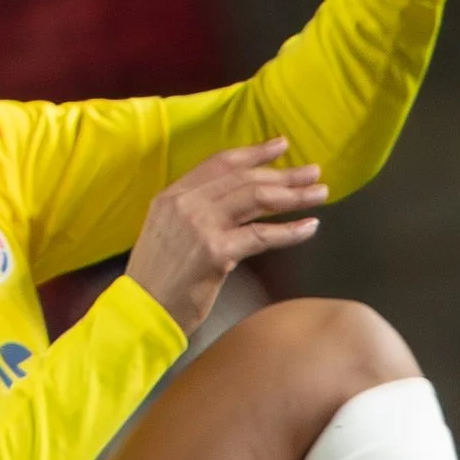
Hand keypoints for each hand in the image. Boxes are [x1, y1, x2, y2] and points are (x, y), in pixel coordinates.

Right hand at [125, 140, 326, 333]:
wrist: (140, 313)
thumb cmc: (157, 282)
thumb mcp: (168, 235)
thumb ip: (194, 215)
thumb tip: (234, 207)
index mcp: (172, 196)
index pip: (220, 163)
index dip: (254, 153)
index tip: (281, 146)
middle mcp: (185, 203)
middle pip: (244, 178)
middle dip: (283, 174)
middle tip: (313, 172)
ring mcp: (200, 225)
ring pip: (256, 199)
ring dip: (293, 195)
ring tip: (320, 193)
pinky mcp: (215, 252)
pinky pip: (261, 235)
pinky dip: (289, 231)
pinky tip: (310, 227)